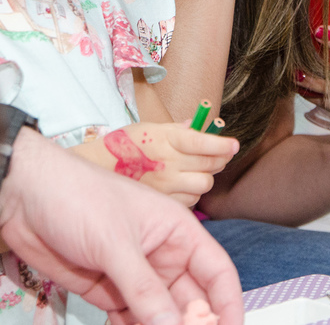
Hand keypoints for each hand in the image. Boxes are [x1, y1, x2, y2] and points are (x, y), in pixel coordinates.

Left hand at [0, 129, 242, 324]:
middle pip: (191, 302)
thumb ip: (144, 289)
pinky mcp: (107, 291)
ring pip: (160, 316)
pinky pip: (131, 322)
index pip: (217, 274)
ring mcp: (135, 277)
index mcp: (178, 232)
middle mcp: (163, 256)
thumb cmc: (78, 197)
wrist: (24, 196)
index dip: (228, 306)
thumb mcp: (116, 243)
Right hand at [96, 121, 239, 206]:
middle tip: (217, 156)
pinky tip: (182, 185)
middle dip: (219, 160)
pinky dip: (192, 193)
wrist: (96, 169)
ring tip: (195, 171)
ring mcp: (164, 184)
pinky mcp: (161, 201)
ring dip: (205, 178)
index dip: (223, 144)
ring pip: (203, 185)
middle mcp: (167, 162)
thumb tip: (205, 127)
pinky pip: (190, 201)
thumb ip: (180, 130)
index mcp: (166, 138)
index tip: (234, 145)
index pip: (203, 142)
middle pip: (209, 166)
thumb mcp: (152, 128)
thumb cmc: (126, 145)